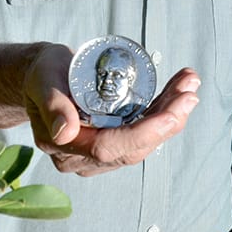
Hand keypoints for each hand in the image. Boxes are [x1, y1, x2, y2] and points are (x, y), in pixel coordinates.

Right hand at [23, 46, 199, 175]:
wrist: (44, 76)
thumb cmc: (42, 74)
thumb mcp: (43, 80)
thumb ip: (52, 104)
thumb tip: (63, 131)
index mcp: (63, 145)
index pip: (107, 148)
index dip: (142, 134)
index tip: (170, 116)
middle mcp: (84, 157)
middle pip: (133, 146)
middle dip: (166, 121)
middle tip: (189, 93)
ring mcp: (100, 151)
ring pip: (144, 140)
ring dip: (171, 114)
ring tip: (189, 85)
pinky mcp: (115, 139)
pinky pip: (144, 130)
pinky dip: (164, 110)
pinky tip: (180, 90)